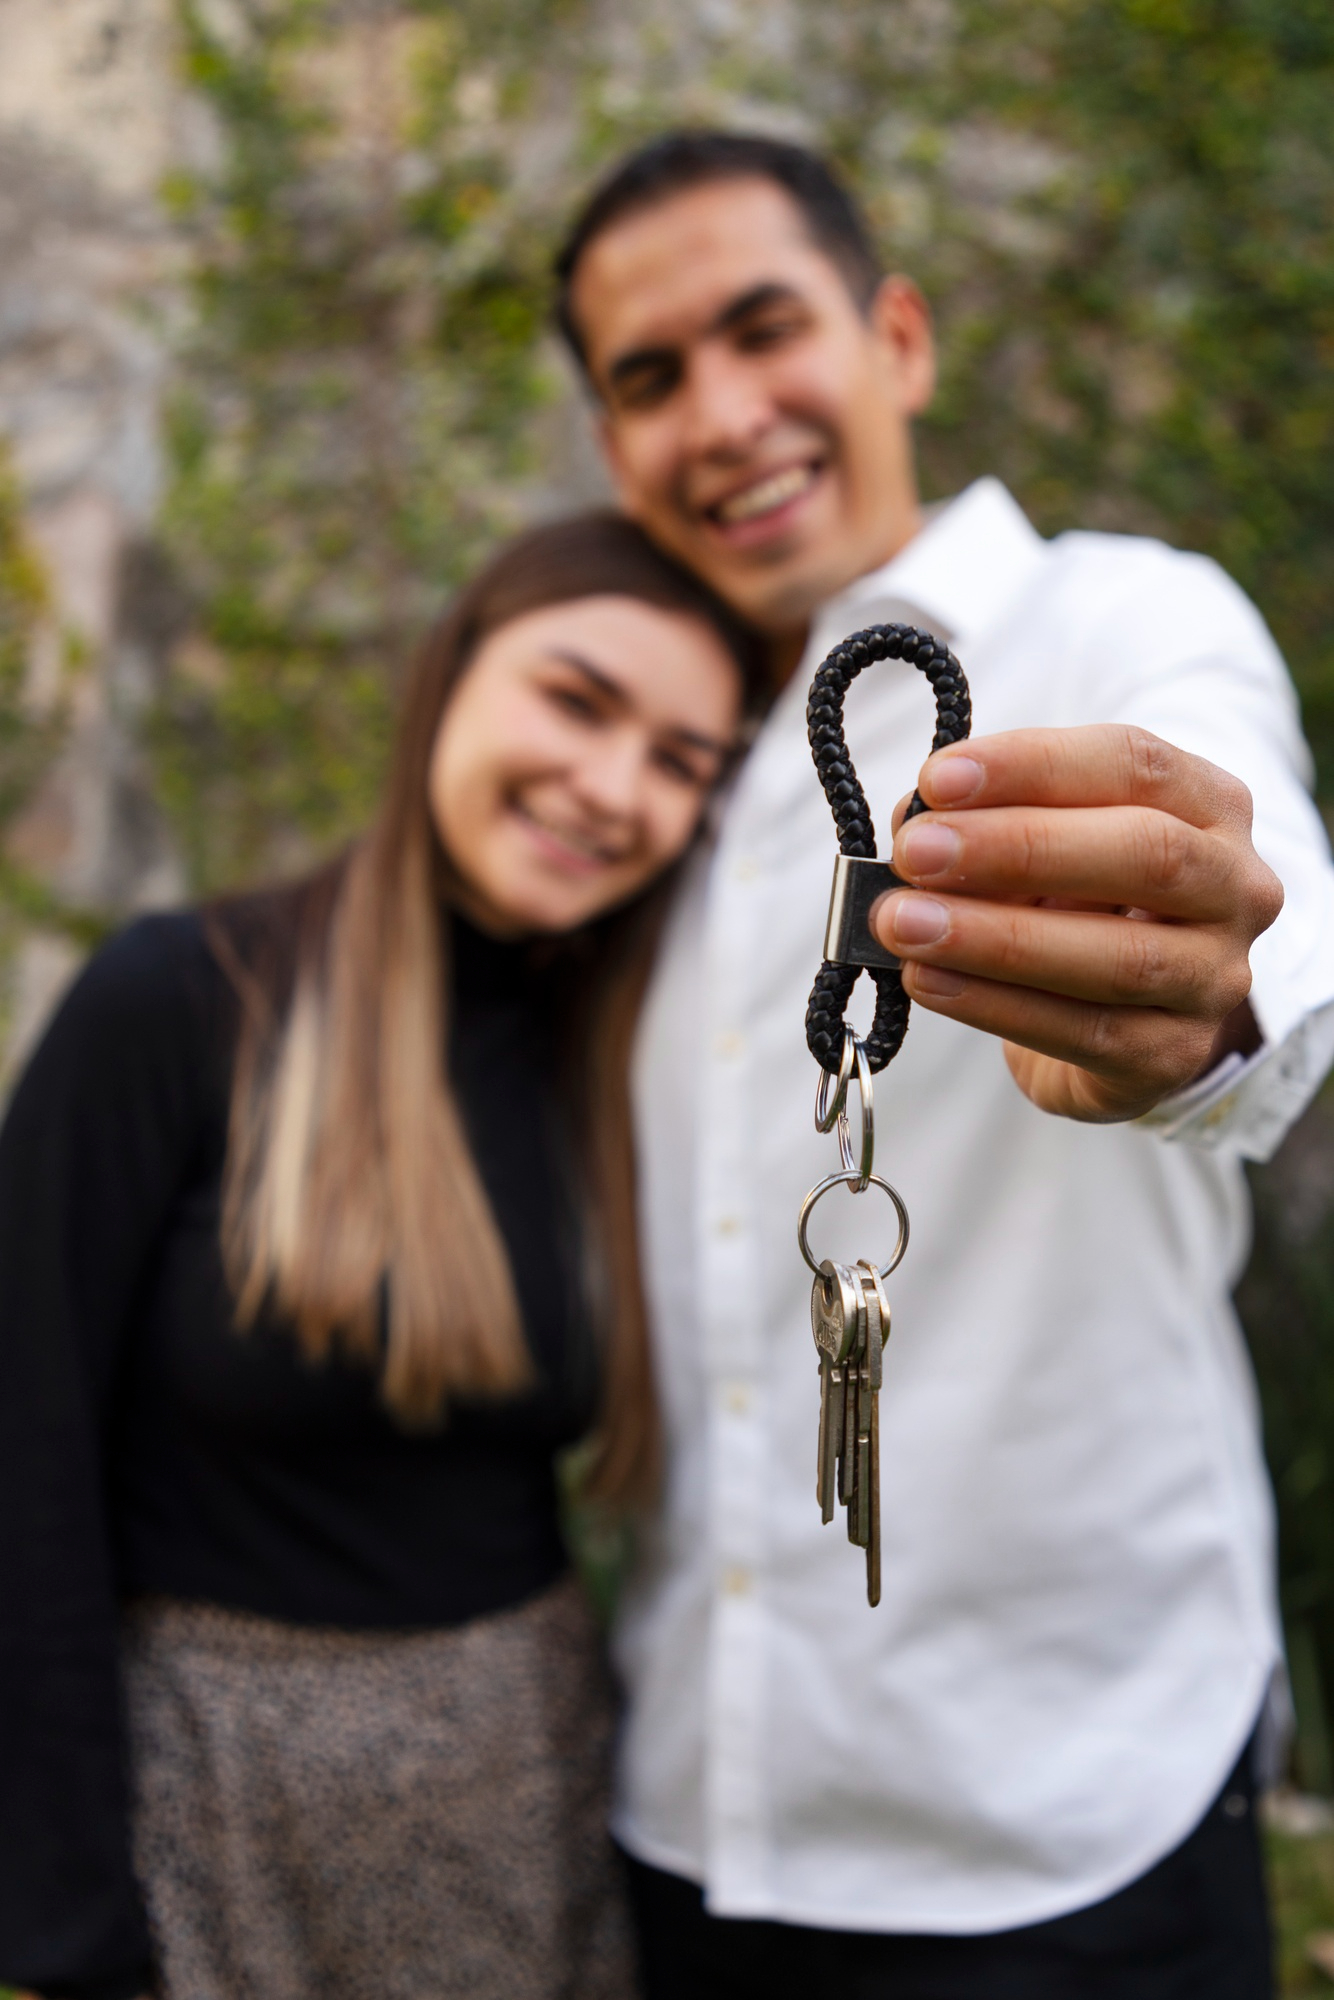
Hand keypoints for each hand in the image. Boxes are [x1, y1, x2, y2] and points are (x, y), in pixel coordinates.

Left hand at [871, 724, 1282, 1122]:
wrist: (1116, 1028)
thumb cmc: (1076, 908)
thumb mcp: (1043, 847)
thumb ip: (987, 822)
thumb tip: (915, 822)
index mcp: (1209, 806)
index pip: (1134, 763)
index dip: (1033, 765)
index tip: (938, 779)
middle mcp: (1235, 888)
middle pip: (1145, 853)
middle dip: (1018, 848)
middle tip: (916, 853)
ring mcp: (1215, 978)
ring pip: (1118, 958)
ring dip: (995, 939)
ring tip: (904, 924)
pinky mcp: (1173, 1055)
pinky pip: (1084, 1032)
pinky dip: (994, 1005)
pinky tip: (928, 981)